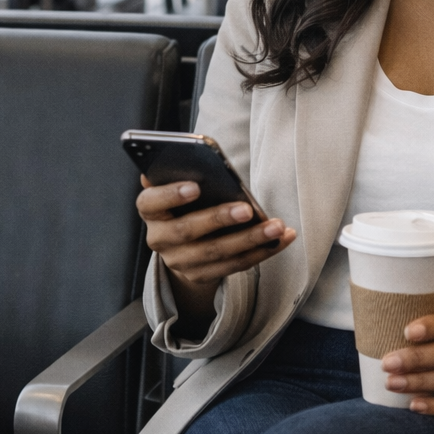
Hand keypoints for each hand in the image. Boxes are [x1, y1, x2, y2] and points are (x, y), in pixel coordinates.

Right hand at [137, 177, 296, 327]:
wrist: (181, 244)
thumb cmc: (184, 204)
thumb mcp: (176, 187)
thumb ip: (178, 173)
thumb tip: (189, 156)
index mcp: (151, 211)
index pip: (151, 202)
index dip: (171, 195)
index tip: (195, 187)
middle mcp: (160, 239)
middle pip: (188, 231)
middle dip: (219, 219)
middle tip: (247, 209)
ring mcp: (180, 262)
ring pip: (217, 253)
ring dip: (250, 240)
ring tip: (276, 226)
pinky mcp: (202, 276)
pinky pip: (235, 265)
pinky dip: (262, 252)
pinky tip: (282, 238)